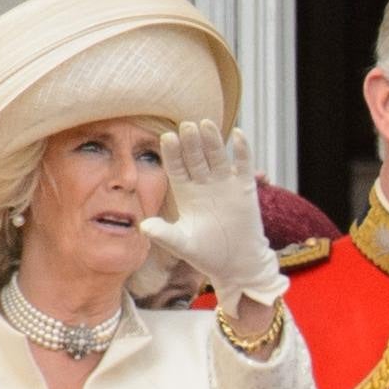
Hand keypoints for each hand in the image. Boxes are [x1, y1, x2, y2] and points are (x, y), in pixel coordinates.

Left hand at [139, 120, 283, 306]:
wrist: (238, 264)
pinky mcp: (244, 187)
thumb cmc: (207, 254)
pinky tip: (239, 134)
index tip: (167, 138)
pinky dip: (242, 150)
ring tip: (206, 124)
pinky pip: (243, 164)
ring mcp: (224, 183)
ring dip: (212, 140)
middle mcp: (203, 183)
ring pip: (217, 156)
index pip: (176, 167)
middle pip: (195, 157)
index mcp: (185, 192)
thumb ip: (165, 234)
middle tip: (186, 125)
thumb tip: (143, 227)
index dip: (172, 153)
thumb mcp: (183, 244)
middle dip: (191, 142)